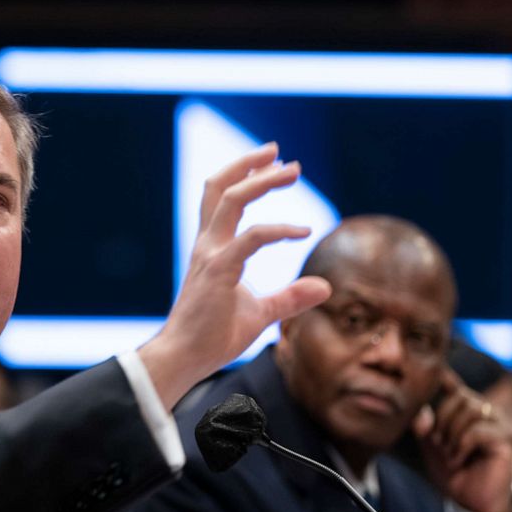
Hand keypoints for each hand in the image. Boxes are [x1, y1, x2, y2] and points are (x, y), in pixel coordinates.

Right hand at [138, 143, 330, 408]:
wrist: (185, 358)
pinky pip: (252, 238)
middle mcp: (208, 245)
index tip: (274, 164)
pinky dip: (279, 229)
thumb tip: (326, 287)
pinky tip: (303, 231)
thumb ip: (290, 298)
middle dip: (250, 165)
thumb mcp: (261, 313)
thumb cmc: (214, 336)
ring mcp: (211, 255)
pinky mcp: (219, 271)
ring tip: (291, 170)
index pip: (221, 199)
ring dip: (261, 180)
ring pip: (231, 200)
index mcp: (212, 249)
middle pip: (221, 187)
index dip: (244, 175)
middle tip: (281, 153)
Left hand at [412, 367, 511, 511]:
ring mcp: (499, 423)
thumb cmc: (452, 469)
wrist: (469, 499)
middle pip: (460, 397)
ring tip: (449, 453)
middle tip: (440, 445)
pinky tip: (458, 458)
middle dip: (443, 421)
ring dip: (452, 434)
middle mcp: (486, 412)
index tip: (437, 372)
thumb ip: (423, 425)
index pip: (455, 387)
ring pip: (470, 410)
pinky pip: (478, 430)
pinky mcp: (506, 439)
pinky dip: (462, 445)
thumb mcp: (430, 444)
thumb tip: (421, 414)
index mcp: (467, 410)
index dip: (445, 377)